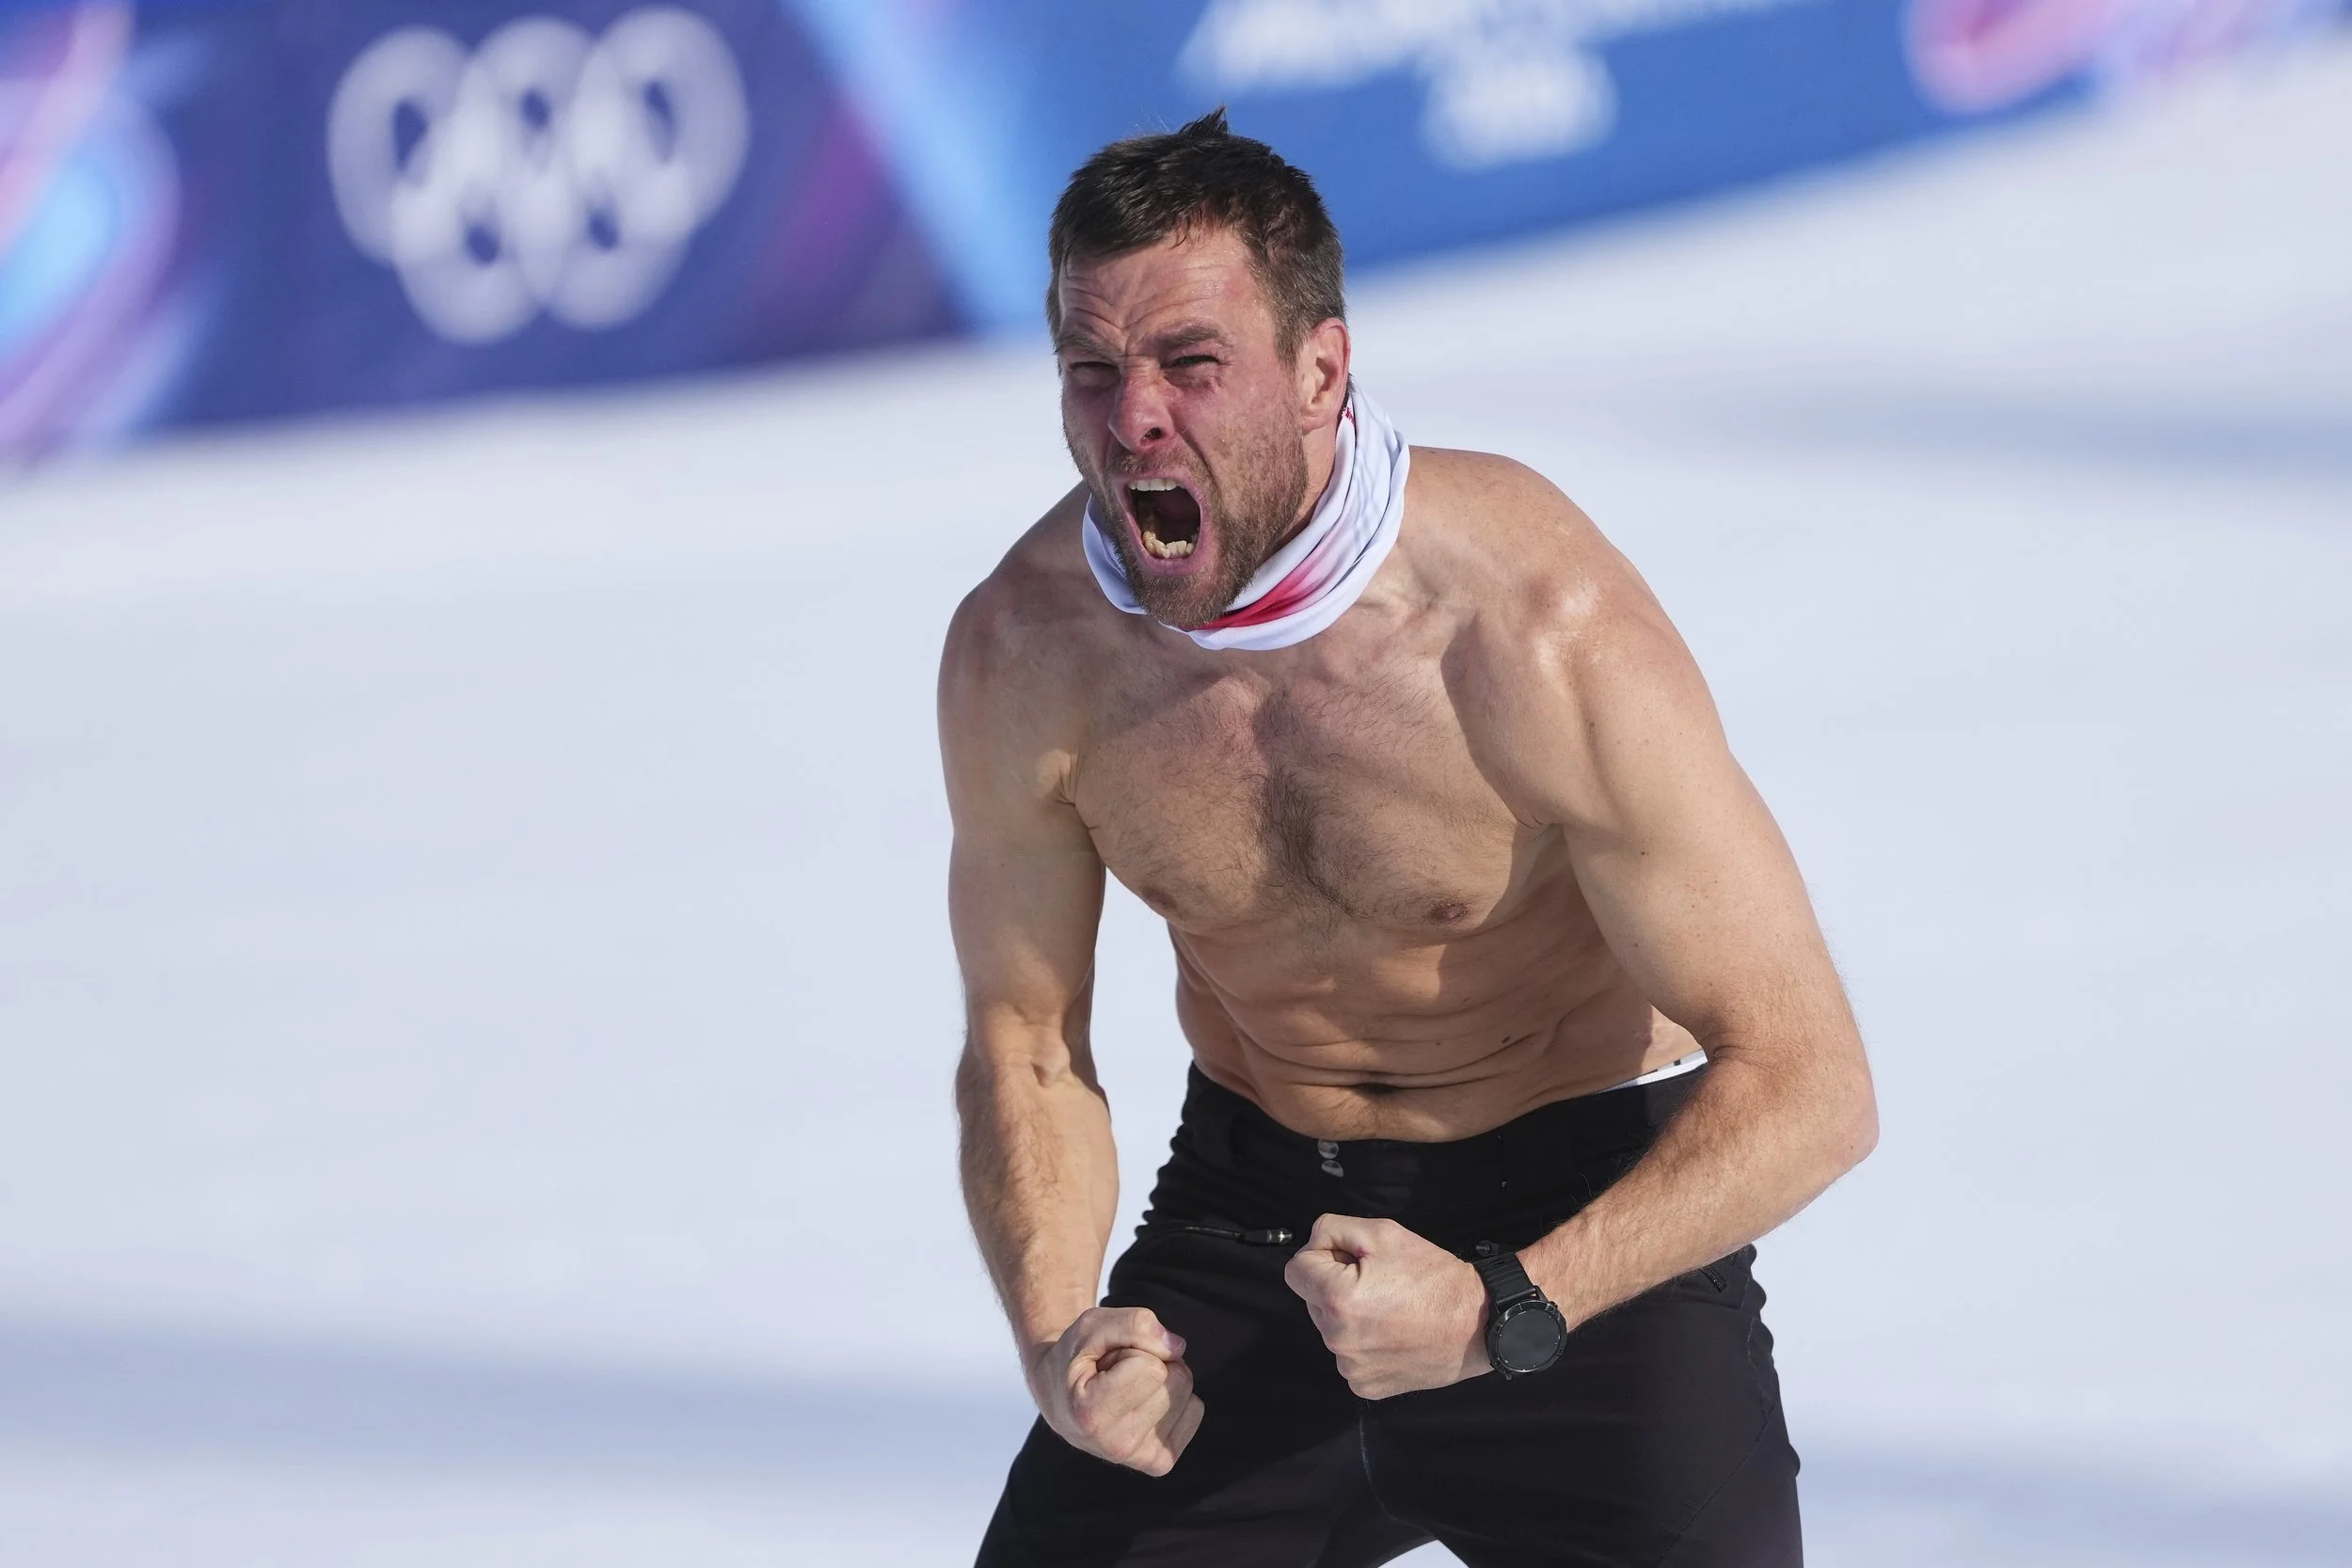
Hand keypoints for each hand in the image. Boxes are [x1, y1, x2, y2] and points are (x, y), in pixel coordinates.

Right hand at [1026, 1306, 1205, 1475]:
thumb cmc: (1076, 1358)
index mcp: (1091, 1415)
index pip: (1152, 1367)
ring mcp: (1141, 1458)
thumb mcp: (1092, 1326)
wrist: (1059, 1398)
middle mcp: (1117, 1445)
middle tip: (1116, 1374)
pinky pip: (1195, 1410)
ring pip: (1186, 1392)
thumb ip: (1133, 1324)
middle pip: (1175, 1379)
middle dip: (1150, 1362)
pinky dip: (1173, 1397)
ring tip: (1125, 1388)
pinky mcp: (1160, 1462)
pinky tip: (1140, 1403)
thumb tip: (1178, 1348)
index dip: (1132, 1351)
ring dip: (1160, 1379)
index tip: (1105, 1364)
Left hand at [1284, 1214, 1490, 1398]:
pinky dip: (1364, 1343)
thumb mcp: (1382, 1233)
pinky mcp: (1365, 1386)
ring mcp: (1350, 1368)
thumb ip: (1332, 1229)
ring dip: (1349, 1315)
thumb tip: (1312, 1246)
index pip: (1296, 1270)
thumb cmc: (1432, 1276)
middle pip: (1313, 1300)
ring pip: (1330, 1328)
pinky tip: (1393, 1333)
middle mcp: (1336, 1339)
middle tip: (1379, 1283)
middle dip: (1335, 1286)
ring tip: (1391, 1308)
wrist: (1477, 1323)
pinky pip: (1349, 1355)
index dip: (1323, 1256)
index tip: (1353, 1260)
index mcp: (1335, 1299)